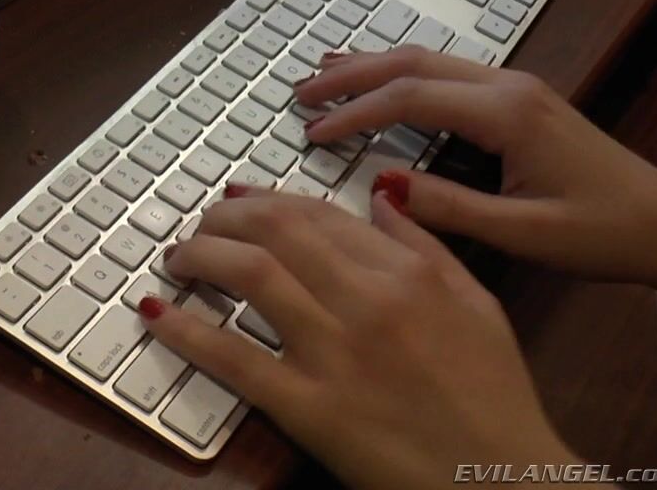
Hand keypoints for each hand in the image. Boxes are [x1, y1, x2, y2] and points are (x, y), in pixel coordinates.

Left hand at [143, 190, 579, 489]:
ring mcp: (334, 354)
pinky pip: (234, 358)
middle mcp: (367, 302)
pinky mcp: (308, 408)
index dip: (266, 199)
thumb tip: (381, 195)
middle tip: (200, 225)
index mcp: (407, 273)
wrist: (501, 481)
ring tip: (178, 259)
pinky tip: (156, 313)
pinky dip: (186, 330)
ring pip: (249, 275)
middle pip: (275, 230)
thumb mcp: (477, 303)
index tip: (237, 198)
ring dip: (200, 255)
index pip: (318, 213)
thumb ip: (425, 244)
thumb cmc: (493, 396)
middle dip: (223, 217)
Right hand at [297, 47, 656, 296]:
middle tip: (299, 90)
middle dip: (352, 73)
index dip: (354, 112)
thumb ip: (448, 207)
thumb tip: (379, 184)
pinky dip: (402, 74)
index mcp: (506, 113)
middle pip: (414, 62)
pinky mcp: (520, 100)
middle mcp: (508, 86)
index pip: (410, 96)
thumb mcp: (521, 233)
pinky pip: (447, 72)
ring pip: (430, 59)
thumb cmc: (602, 234)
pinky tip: (382, 82)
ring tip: (324, 74)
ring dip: (374, 65)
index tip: (311, 132)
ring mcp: (516, 87)